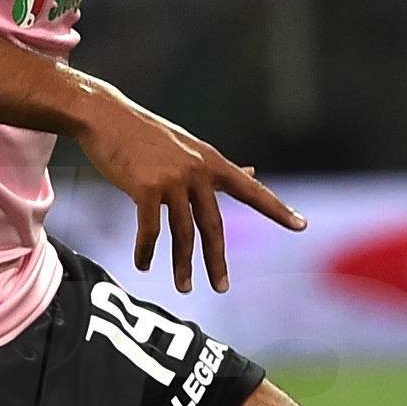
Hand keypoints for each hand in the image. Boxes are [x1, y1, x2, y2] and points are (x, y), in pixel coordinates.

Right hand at [73, 83, 302, 294]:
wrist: (106, 117)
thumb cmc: (145, 135)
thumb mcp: (189, 148)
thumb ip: (218, 169)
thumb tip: (252, 174)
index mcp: (211, 162)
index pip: (251, 190)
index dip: (277, 209)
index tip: (301, 225)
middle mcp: (197, 171)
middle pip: (214, 226)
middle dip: (217, 261)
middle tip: (221, 288)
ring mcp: (172, 180)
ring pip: (183, 234)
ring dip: (182, 265)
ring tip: (184, 287)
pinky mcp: (145, 188)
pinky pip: (151, 230)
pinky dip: (147, 251)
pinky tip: (144, 263)